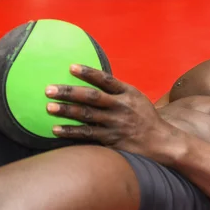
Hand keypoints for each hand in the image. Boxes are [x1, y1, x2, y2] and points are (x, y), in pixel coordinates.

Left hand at [45, 65, 180, 162]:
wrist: (160, 142)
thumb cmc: (145, 118)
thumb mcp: (137, 98)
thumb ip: (118, 90)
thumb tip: (93, 80)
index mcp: (128, 93)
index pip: (106, 80)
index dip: (88, 73)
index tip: (71, 67)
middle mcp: (121, 107)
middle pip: (92, 97)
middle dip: (69, 92)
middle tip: (49, 89)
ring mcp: (116, 124)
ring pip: (87, 116)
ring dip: (67, 111)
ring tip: (49, 107)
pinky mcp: (111, 140)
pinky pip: (88, 134)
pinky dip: (71, 132)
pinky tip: (56, 129)